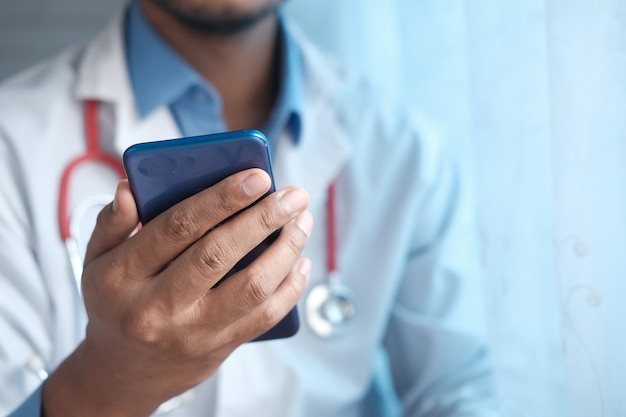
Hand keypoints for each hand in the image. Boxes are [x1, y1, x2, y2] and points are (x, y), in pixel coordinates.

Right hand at [43, 169, 312, 416]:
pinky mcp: (219, 347)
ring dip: (286, 249)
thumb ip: (111, 223)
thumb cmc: (116, 302)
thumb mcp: (97, 261)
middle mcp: (156, 307)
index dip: (222, 198)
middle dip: (263, 219)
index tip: (259, 176)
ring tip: (302, 221)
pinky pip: (264, 316)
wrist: (124, 372)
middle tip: (294, 195)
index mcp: (122, 275)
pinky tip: (301, 260)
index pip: (177, 227)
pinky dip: (291, 287)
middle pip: (218, 254)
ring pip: (251, 287)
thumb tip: (129, 187)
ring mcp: (191, 332)